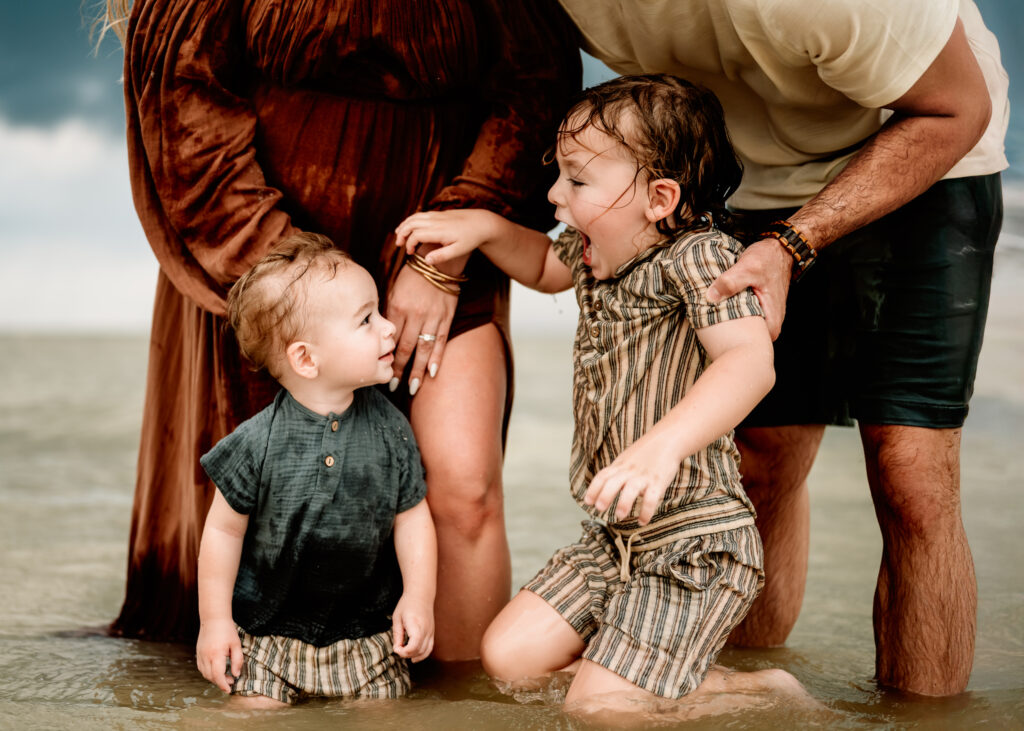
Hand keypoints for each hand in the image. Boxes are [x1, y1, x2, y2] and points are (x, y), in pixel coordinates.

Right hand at [196, 617, 242, 692]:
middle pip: (211, 676)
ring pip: (205, 674)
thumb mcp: (236, 644)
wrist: (213, 619)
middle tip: (231, 681)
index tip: (229, 690)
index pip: (217, 675)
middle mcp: (205, 656)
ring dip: (214, 678)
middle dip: (220, 682)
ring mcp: (200, 655)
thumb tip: (236, 675)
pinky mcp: (198, 653)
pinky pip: (201, 668)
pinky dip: (208, 673)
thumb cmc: (227, 630)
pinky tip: (217, 670)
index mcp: (216, 654)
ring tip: (225, 676)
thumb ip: (237, 660)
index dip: (223, 684)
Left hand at [386, 263, 457, 394]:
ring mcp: (431, 318)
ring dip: (417, 371)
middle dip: (399, 370)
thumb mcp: (394, 291)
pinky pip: (440, 342)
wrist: (437, 262)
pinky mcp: (446, 318)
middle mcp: (414, 315)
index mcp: (397, 308)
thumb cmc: (412, 277)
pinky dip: (436, 358)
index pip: (390, 339)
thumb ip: (389, 313)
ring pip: (423, 349)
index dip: (386, 357)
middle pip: (405, 348)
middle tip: (393, 386)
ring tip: (412, 387)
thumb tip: (381, 335)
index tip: (381, 371)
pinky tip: (432, 373)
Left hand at [391, 594, 434, 661]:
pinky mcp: (432, 633)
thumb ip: (397, 634)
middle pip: (418, 650)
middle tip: (398, 648)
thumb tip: (397, 649)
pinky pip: (429, 648)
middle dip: (406, 654)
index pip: (413, 645)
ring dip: (414, 655)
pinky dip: (422, 655)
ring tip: (404, 652)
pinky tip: (414, 657)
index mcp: (415, 624)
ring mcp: (431, 631)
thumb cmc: (407, 605)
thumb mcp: (397, 618)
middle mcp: (426, 629)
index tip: (396, 648)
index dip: (403, 652)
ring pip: (425, 651)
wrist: (421, 595)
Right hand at [394, 209, 501, 264]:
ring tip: (398, 234)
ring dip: (404, 224)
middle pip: (411, 223)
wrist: (482, 222)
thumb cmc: (471, 238)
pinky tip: (410, 226)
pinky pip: (421, 214)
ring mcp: (437, 215)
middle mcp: (436, 221)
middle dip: (402, 233)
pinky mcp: (439, 213)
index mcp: (439, 230)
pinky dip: (411, 220)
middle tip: (398, 245)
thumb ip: (442, 256)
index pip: (416, 235)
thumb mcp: (458, 251)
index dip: (409, 244)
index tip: (410, 253)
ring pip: (415, 217)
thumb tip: (426, 261)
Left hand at [583, 438, 682, 524]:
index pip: (603, 476)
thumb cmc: (646, 453)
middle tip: (599, 509)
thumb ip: (617, 473)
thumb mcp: (627, 459)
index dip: (593, 489)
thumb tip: (605, 489)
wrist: (668, 439)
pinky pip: (651, 498)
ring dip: (624, 503)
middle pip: (613, 482)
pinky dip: (646, 511)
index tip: (587, 502)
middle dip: (604, 496)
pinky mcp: (658, 481)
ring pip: (631, 489)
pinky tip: (642, 521)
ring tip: (620, 516)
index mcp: (620, 465)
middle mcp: (629, 471)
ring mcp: (644, 476)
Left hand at [705, 238, 791, 339]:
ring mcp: (764, 318)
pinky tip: (717, 307)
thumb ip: (731, 282)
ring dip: (726, 322)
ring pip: (741, 329)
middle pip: (744, 340)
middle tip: (705, 324)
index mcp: (771, 321)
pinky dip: (730, 313)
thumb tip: (712, 296)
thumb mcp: (748, 267)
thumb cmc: (768, 259)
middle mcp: (770, 324)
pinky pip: (741, 318)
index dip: (730, 342)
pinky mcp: (758, 311)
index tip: (712, 333)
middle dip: (724, 334)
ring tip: (708, 315)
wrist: (778, 249)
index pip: (750, 345)